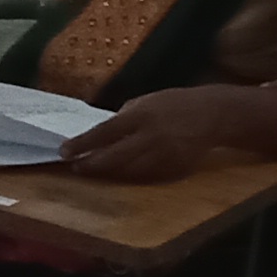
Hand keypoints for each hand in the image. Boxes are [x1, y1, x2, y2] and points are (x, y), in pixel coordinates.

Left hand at [60, 89, 266, 181]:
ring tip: (93, 170)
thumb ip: (126, 116)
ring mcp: (164, 156)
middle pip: (114, 157)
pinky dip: (131, 175)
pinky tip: (120, 174)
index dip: (83, 144)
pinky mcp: (174, 170)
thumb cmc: (175, 103)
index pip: (105, 132)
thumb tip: (103, 132)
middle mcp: (151, 137)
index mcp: (142, 115)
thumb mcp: (148, 100)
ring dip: (109, 172)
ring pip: (129, 171)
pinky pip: (147, 176)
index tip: (64, 152)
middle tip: (75, 167)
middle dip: (91, 163)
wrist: (213, 115)